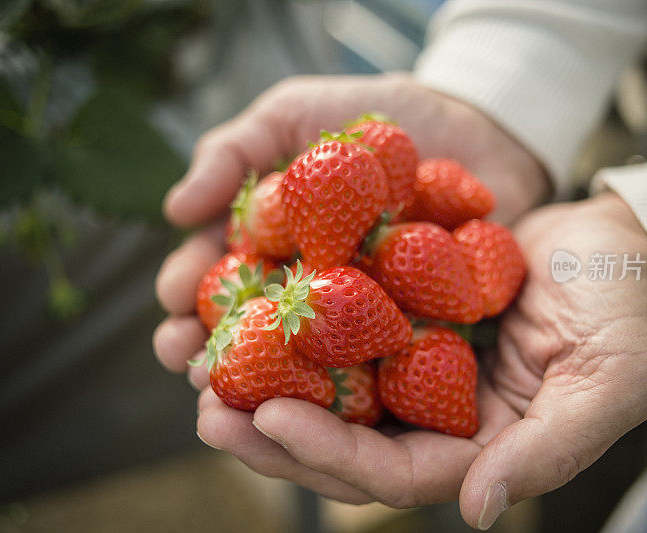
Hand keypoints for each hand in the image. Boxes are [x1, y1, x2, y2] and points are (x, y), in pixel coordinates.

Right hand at [154, 73, 549, 385]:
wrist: (475, 129)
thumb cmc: (375, 119)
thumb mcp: (294, 115)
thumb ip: (234, 152)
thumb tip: (173, 210)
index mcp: (270, 243)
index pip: (215, 273)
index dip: (187, 291)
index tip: (171, 306)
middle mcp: (308, 288)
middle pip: (252, 330)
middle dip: (218, 355)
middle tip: (196, 374)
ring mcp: (360, 316)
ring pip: (308, 364)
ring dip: (273, 392)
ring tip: (247, 408)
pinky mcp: (412, 333)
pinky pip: (381, 367)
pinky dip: (358, 393)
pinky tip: (336, 409)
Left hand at [190, 193, 646, 528]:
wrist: (615, 237)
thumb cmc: (625, 308)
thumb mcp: (614, 380)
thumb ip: (553, 450)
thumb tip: (482, 511)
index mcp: (480, 446)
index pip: (394, 474)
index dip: (329, 455)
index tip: (266, 416)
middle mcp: (436, 415)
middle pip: (343, 442)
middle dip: (272, 433)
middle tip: (207, 408)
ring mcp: (415, 366)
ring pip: (329, 390)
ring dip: (265, 382)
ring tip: (203, 366)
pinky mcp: (402, 315)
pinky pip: (340, 329)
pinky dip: (296, 326)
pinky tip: (248, 305)